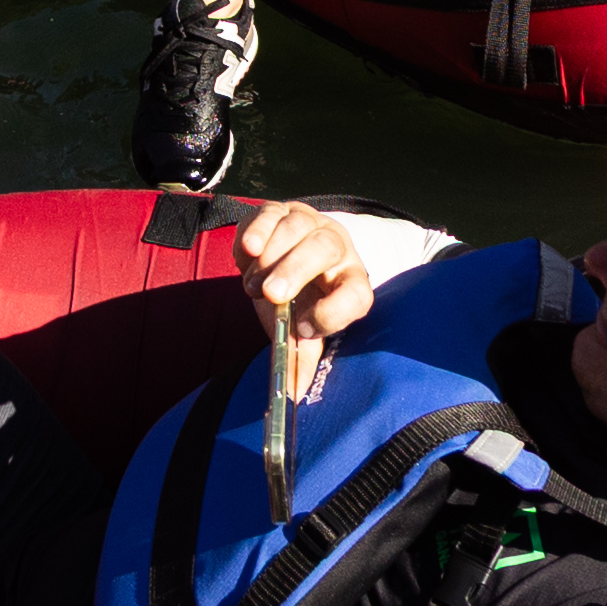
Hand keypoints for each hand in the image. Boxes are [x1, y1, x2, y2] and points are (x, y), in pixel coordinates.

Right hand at [228, 199, 383, 380]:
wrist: (292, 256)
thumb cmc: (300, 300)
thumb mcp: (301, 329)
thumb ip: (299, 357)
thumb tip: (292, 395)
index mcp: (351, 283)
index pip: (356, 296)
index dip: (333, 313)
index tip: (303, 329)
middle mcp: (338, 250)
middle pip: (325, 250)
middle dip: (297, 270)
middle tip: (272, 295)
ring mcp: (311, 223)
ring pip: (298, 227)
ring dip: (272, 256)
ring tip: (253, 286)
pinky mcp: (282, 210)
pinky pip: (272, 212)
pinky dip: (258, 229)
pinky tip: (249, 250)